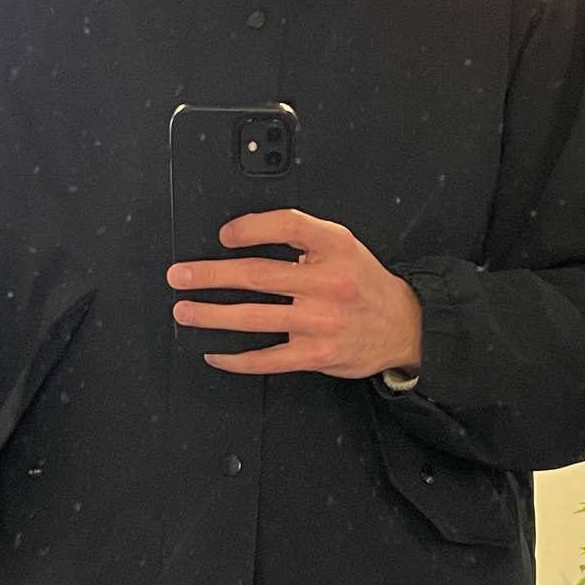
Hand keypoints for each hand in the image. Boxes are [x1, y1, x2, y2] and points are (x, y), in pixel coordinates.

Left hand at [168, 210, 422, 379]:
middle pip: (257, 275)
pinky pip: (267, 358)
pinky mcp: (315, 354)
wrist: (403, 325)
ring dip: (212, 316)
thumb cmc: (364, 284)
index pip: (286, 226)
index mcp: (334, 247)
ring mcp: (320, 322)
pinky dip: (236, 357)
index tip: (223, 235)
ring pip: (254, 318)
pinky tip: (215, 352)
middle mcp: (328, 283)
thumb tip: (244, 242)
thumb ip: (303, 239)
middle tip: (181, 276)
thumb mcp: (343, 246)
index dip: (249, 228)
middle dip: (210, 276)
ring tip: (186, 311)